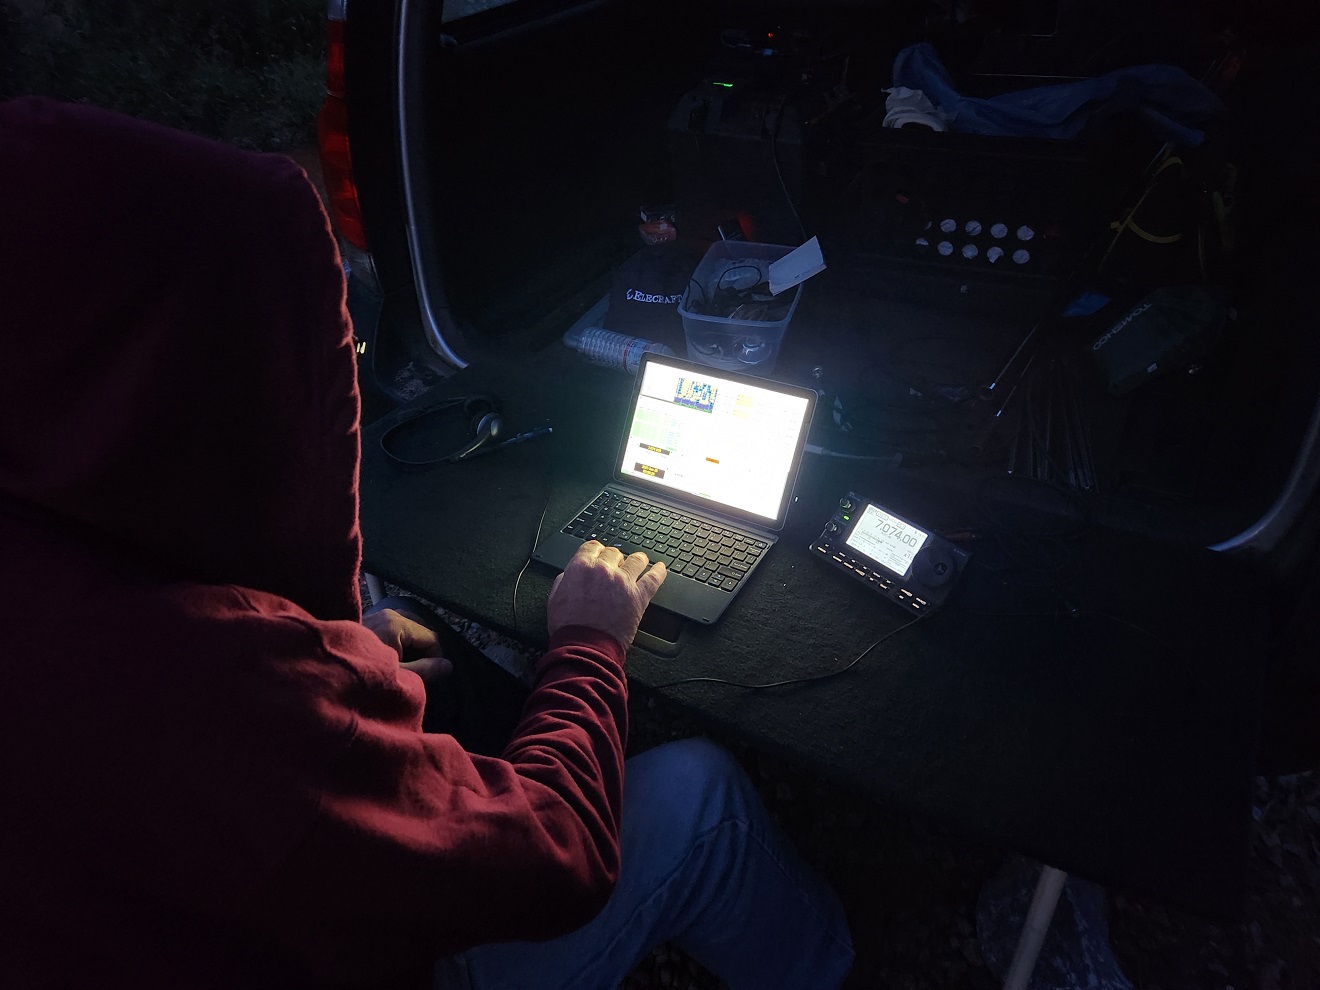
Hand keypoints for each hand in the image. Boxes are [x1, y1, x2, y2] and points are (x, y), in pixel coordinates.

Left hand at [362, 608, 453, 684]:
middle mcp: (389, 613)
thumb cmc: (363, 673)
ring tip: (406, 666)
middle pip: (421, 629)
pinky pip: (393, 627)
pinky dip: (398, 640)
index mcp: (398, 623)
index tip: (431, 676)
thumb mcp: (398, 676)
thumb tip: (449, 666)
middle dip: (424, 650)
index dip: (436, 658)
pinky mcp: (368, 619)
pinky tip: (392, 658)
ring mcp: (377, 614)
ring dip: (411, 645)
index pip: (432, 638)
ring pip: (407, 627)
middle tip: (419, 671)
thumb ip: (426, 670)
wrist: (325, 669)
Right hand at [547, 541, 667, 651]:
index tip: (599, 554)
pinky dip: (660, 571)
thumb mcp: (555, 599)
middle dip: (614, 558)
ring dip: (637, 560)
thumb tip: (570, 575)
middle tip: (615, 565)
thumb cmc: (569, 628)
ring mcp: (623, 582)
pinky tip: (661, 568)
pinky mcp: (639, 597)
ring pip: (636, 560)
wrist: (585, 647)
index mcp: (581, 568)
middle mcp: (604, 570)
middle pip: (614, 552)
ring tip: (639, 562)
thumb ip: (564, 581)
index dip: (596, 550)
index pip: (592, 547)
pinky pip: (654, 578)